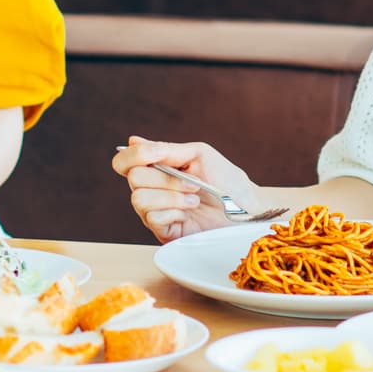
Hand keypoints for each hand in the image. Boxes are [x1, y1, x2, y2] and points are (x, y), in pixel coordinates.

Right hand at [112, 137, 261, 241]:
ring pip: (140, 199)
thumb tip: (133, 140)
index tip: (158, 155)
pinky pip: (153, 218)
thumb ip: (165, 150)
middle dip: (166, 179)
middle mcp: (151, 189)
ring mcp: (156, 211)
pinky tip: (190, 213)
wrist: (247, 209)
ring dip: (172, 196)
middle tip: (192, 183)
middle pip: (133, 178)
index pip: (125, 161)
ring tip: (194, 199)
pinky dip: (175, 211)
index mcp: (157, 168)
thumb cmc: (227, 180)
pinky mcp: (163, 231)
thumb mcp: (198, 155)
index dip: (134, 155)